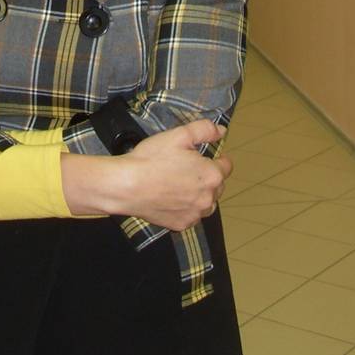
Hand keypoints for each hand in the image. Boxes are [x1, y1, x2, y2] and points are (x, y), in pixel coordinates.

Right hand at [116, 119, 231, 230]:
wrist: (127, 186)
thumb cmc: (152, 159)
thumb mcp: (179, 135)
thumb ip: (204, 130)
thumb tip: (221, 131)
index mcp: (211, 175)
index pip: (226, 166)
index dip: (218, 159)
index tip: (207, 157)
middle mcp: (208, 198)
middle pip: (217, 186)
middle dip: (207, 177)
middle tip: (186, 168)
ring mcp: (195, 214)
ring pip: (206, 203)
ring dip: (199, 194)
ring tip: (180, 184)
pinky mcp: (182, 225)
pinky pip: (191, 215)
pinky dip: (185, 208)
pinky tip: (171, 198)